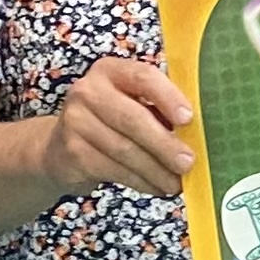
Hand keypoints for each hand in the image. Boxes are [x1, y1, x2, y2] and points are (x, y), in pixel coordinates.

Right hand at [46, 57, 194, 197]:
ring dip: (156, 170)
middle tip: (188, 163)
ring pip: (124, 149)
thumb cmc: (111, 123)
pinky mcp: (72, 152)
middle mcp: (88, 90)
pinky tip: (156, 187)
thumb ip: (159, 111)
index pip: (142, 77)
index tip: (188, 119)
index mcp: (111, 71)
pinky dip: (140, 181)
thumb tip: (198, 134)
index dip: (168, 97)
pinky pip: (114, 169)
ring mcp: (76, 121)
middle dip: (164, 144)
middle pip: (132, 118)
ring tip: (176, 183)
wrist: (61, 149)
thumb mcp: (132, 105)